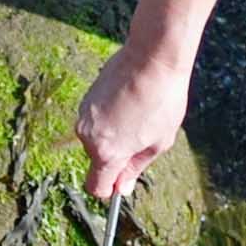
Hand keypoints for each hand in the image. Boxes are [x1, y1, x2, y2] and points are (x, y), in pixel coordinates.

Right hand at [74, 46, 188, 200]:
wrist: (152, 58)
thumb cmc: (161, 100)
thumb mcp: (158, 142)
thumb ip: (136, 168)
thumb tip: (122, 188)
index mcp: (106, 152)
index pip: (95, 186)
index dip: (110, 187)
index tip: (123, 179)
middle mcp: (88, 136)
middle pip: (98, 160)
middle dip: (116, 156)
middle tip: (143, 136)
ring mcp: (84, 114)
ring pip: (97, 138)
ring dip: (114, 134)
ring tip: (138, 113)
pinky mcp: (86, 97)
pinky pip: (96, 119)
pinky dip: (110, 117)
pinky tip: (129, 101)